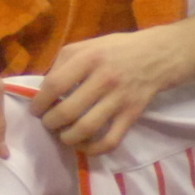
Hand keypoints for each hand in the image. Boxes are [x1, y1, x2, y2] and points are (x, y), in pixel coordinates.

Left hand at [31, 29, 173, 155]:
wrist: (159, 54)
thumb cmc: (116, 49)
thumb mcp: (86, 45)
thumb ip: (62, 64)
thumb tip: (43, 90)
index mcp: (87, 58)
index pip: (54, 85)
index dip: (39, 102)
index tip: (35, 110)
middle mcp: (103, 79)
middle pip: (67, 111)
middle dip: (50, 123)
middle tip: (48, 123)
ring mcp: (119, 98)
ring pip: (86, 128)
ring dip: (67, 138)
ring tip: (62, 135)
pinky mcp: (133, 114)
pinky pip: (111, 140)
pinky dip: (93, 149)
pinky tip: (83, 145)